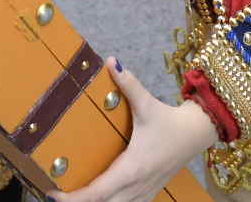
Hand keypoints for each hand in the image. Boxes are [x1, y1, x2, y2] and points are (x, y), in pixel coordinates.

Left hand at [51, 59, 217, 201]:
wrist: (196, 134)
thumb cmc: (170, 121)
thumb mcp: (148, 104)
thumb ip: (129, 84)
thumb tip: (112, 62)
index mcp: (133, 168)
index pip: (99, 192)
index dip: (75, 198)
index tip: (53, 194)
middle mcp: (137, 186)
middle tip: (55, 194)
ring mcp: (143, 193)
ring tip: (71, 195)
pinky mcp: (147, 192)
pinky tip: (97, 197)